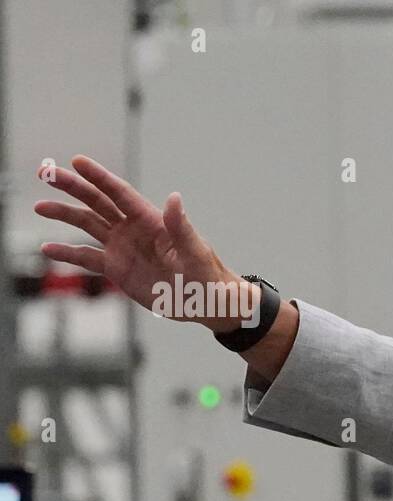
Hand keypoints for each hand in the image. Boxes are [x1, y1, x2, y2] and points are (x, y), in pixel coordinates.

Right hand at [34, 155, 241, 328]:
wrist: (206, 301)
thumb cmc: (207, 274)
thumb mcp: (195, 251)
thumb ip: (181, 227)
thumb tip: (174, 198)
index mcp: (151, 220)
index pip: (120, 193)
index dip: (99, 177)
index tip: (77, 161)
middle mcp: (132, 229)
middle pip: (97, 202)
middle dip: (72, 187)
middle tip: (46, 173)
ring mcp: (123, 247)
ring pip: (87, 225)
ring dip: (64, 215)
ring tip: (40, 207)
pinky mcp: (117, 268)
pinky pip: (87, 258)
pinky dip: (68, 253)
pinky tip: (48, 248)